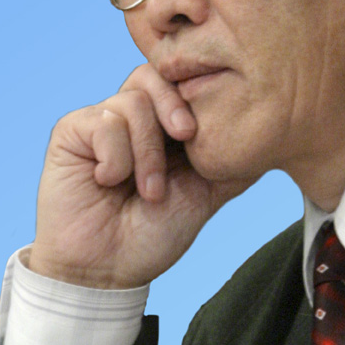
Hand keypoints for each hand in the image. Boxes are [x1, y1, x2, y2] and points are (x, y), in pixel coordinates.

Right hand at [27, 64, 253, 287]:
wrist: (107, 269)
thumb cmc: (152, 235)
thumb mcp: (205, 196)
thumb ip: (231, 164)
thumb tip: (272, 141)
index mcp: (161, 128)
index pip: (179, 83)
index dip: (197, 96)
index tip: (206, 131)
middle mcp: (130, 119)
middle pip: (153, 75)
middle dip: (175, 106)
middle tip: (186, 136)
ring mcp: (100, 123)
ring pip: (133, 103)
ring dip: (147, 153)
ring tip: (148, 191)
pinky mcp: (71, 132)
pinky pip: (103, 121)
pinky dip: (116, 157)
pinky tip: (109, 182)